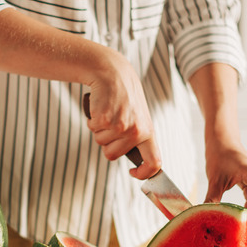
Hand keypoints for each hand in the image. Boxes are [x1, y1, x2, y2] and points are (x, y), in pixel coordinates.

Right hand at [84, 53, 160, 179]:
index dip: (144, 173)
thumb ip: (137, 138)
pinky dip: (92, 120)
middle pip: (112, 155)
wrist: (113, 73)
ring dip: (99, 130)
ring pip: (100, 143)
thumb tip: (137, 163)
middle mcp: (136, 131)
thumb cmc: (124, 97)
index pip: (154, 162)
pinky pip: (92, 129)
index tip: (133, 173)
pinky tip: (100, 107)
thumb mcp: (138, 117)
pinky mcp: (104, 119)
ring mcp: (120, 126)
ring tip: (108, 112)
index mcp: (148, 132)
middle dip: (106, 142)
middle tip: (111, 123)